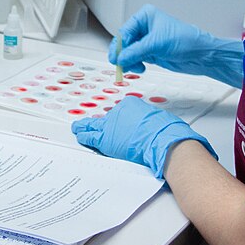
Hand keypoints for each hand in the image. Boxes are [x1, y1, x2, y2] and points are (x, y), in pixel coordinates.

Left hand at [71, 96, 216, 177]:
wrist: (163, 141)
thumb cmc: (165, 131)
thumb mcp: (158, 117)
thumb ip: (148, 119)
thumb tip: (148, 125)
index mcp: (130, 104)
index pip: (120, 112)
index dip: (121, 121)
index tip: (122, 126)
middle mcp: (117, 112)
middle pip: (106, 118)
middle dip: (101, 123)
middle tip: (94, 124)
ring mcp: (110, 125)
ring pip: (93, 125)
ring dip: (85, 127)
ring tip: (78, 127)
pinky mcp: (105, 140)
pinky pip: (90, 137)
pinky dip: (84, 136)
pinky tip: (80, 135)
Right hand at [111, 5, 242, 86]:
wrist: (201, 55)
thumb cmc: (187, 40)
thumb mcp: (158, 43)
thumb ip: (137, 51)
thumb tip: (121, 58)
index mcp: (146, 16)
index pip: (125, 30)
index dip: (121, 44)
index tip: (119, 57)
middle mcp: (145, 28)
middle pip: (124, 42)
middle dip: (123, 54)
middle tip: (121, 64)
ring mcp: (147, 41)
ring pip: (128, 52)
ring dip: (128, 61)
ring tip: (135, 67)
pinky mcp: (150, 53)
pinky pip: (134, 59)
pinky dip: (134, 65)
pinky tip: (140, 67)